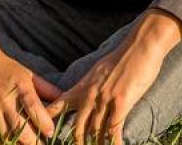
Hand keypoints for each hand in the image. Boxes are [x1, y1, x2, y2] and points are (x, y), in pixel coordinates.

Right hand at [0, 27, 61, 144]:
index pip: (33, 106)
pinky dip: (2, 143)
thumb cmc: (6, 69)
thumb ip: (46, 88)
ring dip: (18, 144)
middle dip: (32, 140)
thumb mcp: (27, 74)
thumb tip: (64, 98)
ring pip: (5, 134)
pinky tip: (12, 144)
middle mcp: (4, 98)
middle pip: (19, 125)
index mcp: (20, 86)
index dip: (43, 122)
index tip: (50, 132)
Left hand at [47, 10, 181, 144]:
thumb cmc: (123, 56)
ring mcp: (104, 101)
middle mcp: (90, 96)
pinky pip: (113, 129)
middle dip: (77, 143)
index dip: (49, 119)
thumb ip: (91, 84)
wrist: (140, 46)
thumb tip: (88, 91)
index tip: (41, 130)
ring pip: (95, 132)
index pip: (59, 105)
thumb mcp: (99, 69)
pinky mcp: (120, 103)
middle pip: (78, 127)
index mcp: (83, 86)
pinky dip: (113, 143)